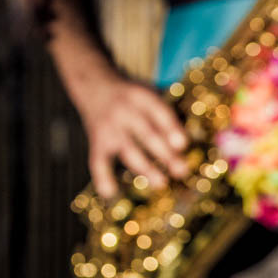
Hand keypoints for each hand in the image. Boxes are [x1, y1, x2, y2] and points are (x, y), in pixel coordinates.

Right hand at [76, 77, 188, 197]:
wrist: (93, 84)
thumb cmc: (131, 95)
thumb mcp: (147, 92)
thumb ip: (164, 113)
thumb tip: (184, 146)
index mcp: (141, 97)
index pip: (158, 112)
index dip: (170, 128)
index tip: (182, 145)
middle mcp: (123, 111)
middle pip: (146, 134)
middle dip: (165, 154)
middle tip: (181, 171)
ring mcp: (108, 127)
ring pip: (128, 150)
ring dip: (145, 168)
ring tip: (160, 183)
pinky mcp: (96, 141)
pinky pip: (97, 161)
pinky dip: (102, 177)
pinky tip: (110, 193)